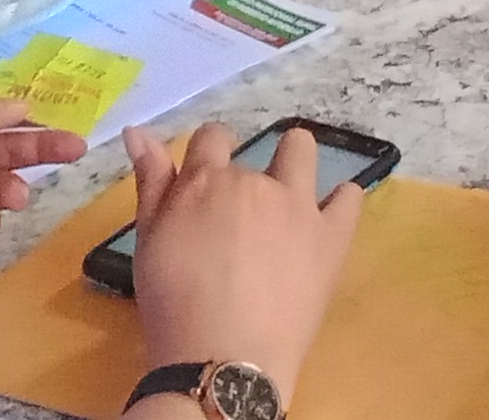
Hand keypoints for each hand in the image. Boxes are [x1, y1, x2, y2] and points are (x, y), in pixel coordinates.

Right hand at [124, 122, 366, 393]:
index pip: (212, 137)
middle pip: (255, 151)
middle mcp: (255, 183)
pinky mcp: (332, 236)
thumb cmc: (173, 305)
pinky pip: (349, 198)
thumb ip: (150, 183)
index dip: (209, 153)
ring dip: (294, 164)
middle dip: (248, 175)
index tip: (208, 179)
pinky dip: (340, 202)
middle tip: (241, 217)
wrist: (225, 357)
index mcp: (207, 182)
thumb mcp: (149, 243)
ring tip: (285, 203)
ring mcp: (298, 206)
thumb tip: (138, 130)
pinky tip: (327, 221)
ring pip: (303, 150)